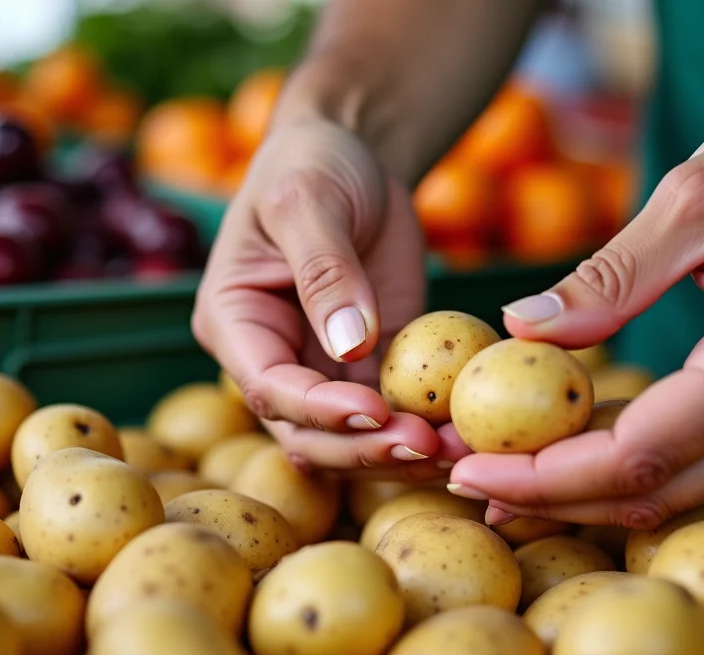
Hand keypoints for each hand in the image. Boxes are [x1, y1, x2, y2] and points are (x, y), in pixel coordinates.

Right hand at [192, 118, 447, 477]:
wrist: (354, 153)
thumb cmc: (314, 164)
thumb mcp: (310, 201)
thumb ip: (325, 270)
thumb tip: (351, 344)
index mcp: (235, 324)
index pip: (268, 386)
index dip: (319, 410)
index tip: (375, 411)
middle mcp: (272, 360)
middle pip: (307, 434)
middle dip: (363, 448)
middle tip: (426, 446)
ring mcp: (323, 372)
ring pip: (352, 440)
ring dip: (401, 453)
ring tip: (460, 450)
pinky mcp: (373, 370)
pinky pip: (395, 414)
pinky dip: (429, 428)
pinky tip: (468, 432)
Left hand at [447, 80, 703, 527]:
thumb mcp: (701, 190)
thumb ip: (611, 275)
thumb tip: (521, 328)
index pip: (643, 451)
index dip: (547, 475)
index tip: (468, 467)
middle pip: (659, 493)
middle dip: (552, 498)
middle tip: (463, 479)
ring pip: (683, 492)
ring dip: (588, 493)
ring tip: (501, 480)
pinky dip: (634, 469)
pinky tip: (574, 457)